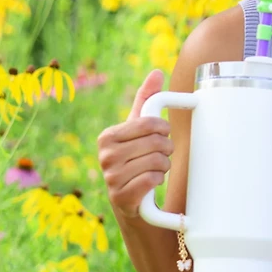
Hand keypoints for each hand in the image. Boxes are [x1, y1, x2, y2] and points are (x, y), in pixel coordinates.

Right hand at [97, 69, 173, 219]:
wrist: (130, 199)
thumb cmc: (135, 157)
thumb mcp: (138, 128)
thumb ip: (146, 99)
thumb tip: (156, 72)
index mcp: (108, 136)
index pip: (150, 123)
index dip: (163, 129)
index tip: (162, 134)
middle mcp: (105, 156)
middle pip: (157, 143)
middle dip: (166, 149)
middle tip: (159, 155)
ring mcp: (111, 178)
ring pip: (158, 162)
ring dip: (164, 166)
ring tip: (154, 169)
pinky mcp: (121, 197)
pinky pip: (153, 180)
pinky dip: (159, 180)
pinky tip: (150, 182)